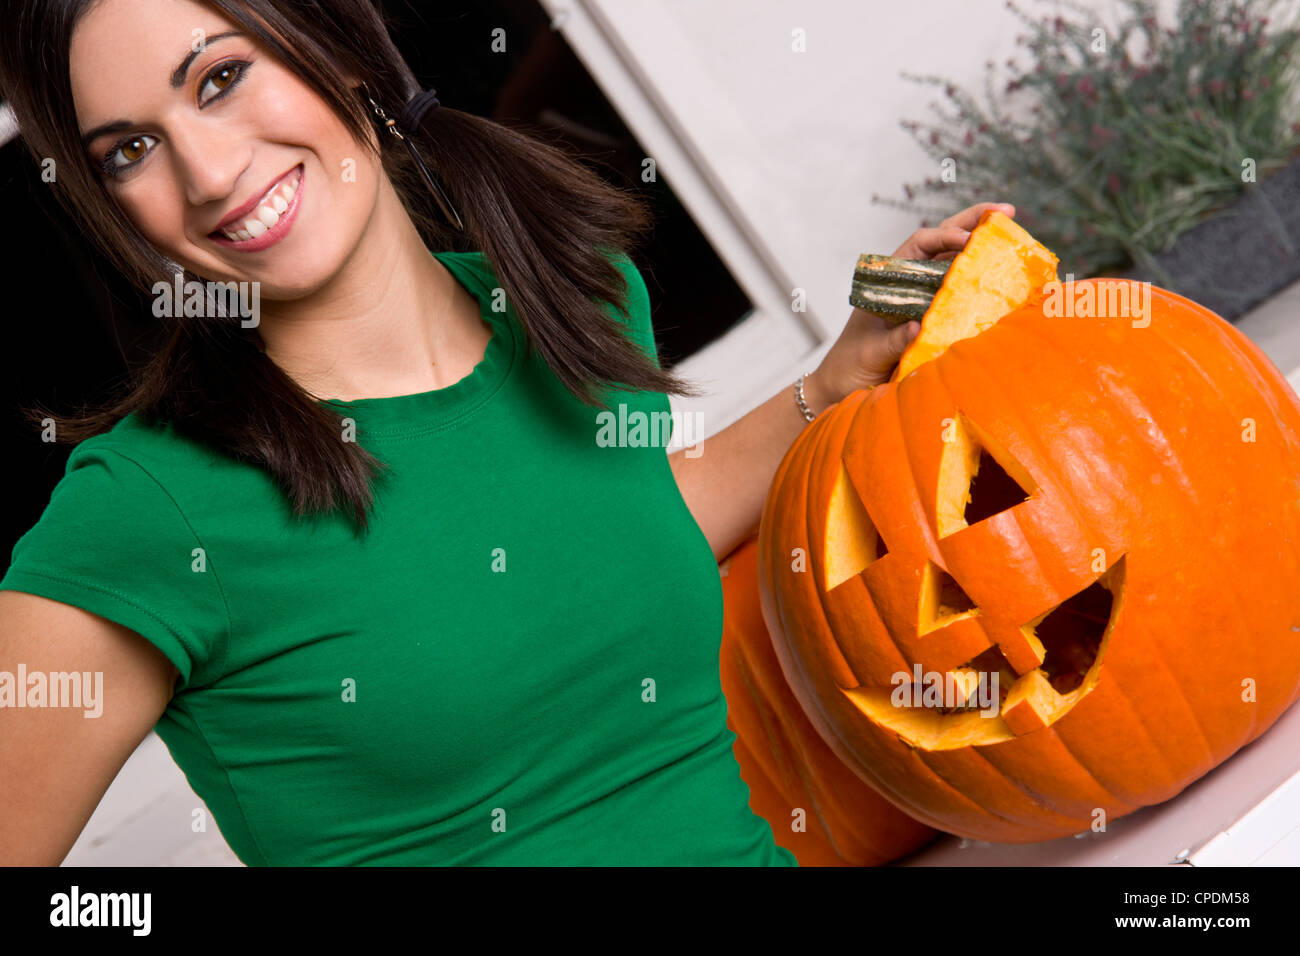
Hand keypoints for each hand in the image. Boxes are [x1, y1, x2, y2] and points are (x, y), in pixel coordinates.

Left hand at [808, 201, 1015, 405]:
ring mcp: (922, 298)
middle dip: (972, 223)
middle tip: (1007, 210)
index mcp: (888, 280)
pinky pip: (958, 294)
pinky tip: (1003, 275)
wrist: (841, 385)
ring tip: (1011, 230)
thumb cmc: (850, 364)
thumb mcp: (871, 352)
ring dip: (981, 247)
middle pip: (941, 243)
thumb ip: (894, 340)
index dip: (945, 237)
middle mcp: (908, 283)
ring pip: (954, 263)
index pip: (919, 244)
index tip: (967, 239)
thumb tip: (920, 327)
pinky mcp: (932, 317)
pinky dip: (979, 282)